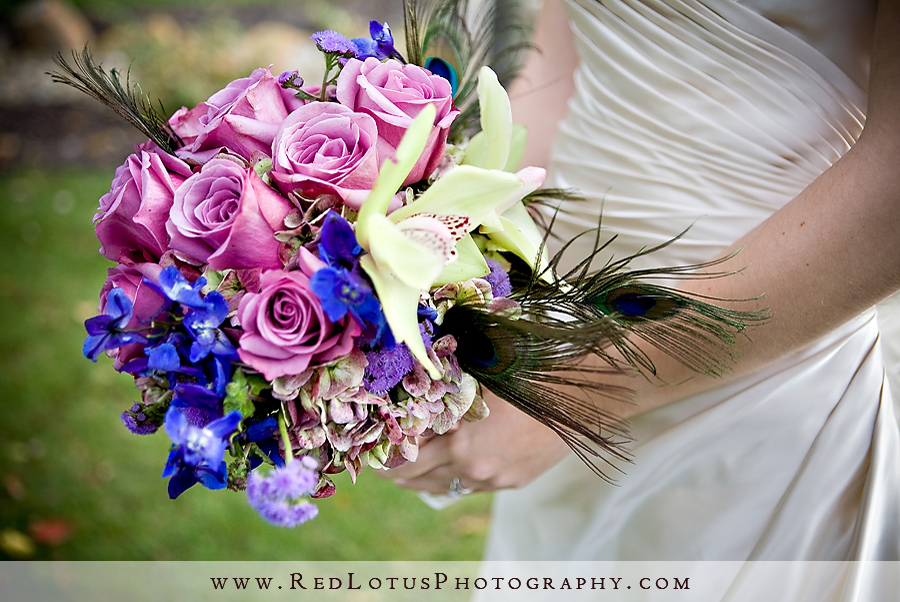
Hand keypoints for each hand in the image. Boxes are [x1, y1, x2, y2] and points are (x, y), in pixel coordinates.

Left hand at [381, 391, 571, 493]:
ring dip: (425, 479)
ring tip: (408, 472)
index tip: (374, 452)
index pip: (409, 458)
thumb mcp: (478, 377)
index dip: (388, 456)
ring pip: (445, 488)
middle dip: (399, 472)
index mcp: (461, 443)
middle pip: (420, 480)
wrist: (580, 398)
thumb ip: (444, 389)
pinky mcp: (513, 483)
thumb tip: (411, 383)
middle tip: (383, 465)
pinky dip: (454, 478)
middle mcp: (475, 468)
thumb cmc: (528, 376)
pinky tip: (448, 468)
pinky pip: (471, 487)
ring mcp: (495, 480)